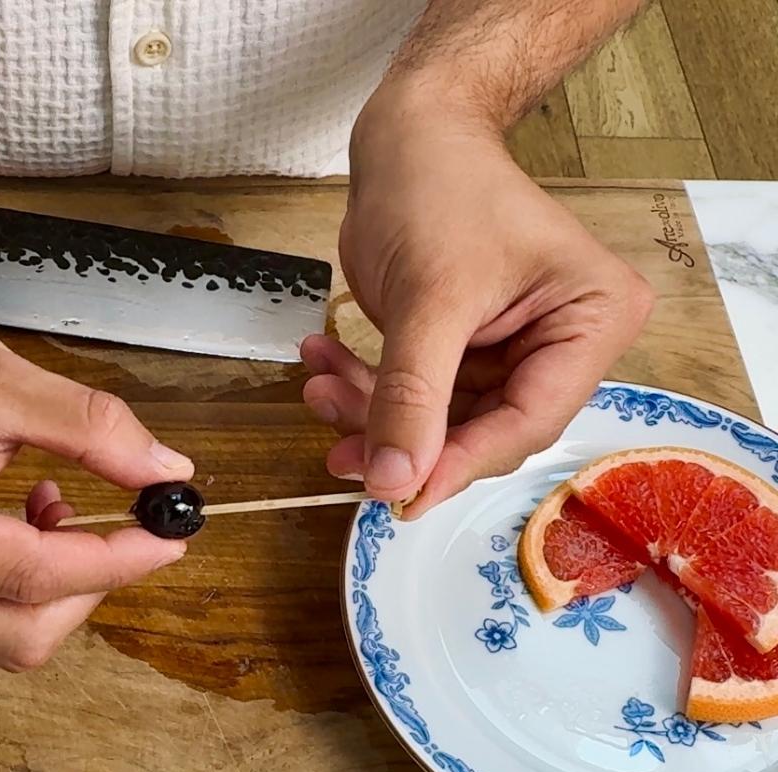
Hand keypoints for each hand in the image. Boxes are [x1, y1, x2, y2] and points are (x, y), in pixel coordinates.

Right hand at [0, 293, 193, 669]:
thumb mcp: (1, 380)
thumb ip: (89, 428)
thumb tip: (164, 472)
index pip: (30, 577)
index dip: (113, 560)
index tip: (168, 535)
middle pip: (19, 633)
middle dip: (88, 586)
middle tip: (125, 525)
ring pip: (7, 634)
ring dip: (60, 586)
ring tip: (65, 508)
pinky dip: (34, 579)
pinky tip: (41, 515)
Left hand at [303, 84, 653, 516]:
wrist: (407, 133)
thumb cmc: (440, 186)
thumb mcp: (430, 297)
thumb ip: (412, 396)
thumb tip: (393, 484)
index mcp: (592, 320)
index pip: (529, 421)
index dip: (459, 464)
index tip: (397, 497)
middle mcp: (562, 342)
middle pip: (482, 428)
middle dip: (402, 437)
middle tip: (338, 448)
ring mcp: (511, 348)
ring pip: (437, 419)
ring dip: (371, 414)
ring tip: (318, 389)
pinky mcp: (462, 347)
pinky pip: (413, 391)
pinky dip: (364, 386)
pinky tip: (322, 363)